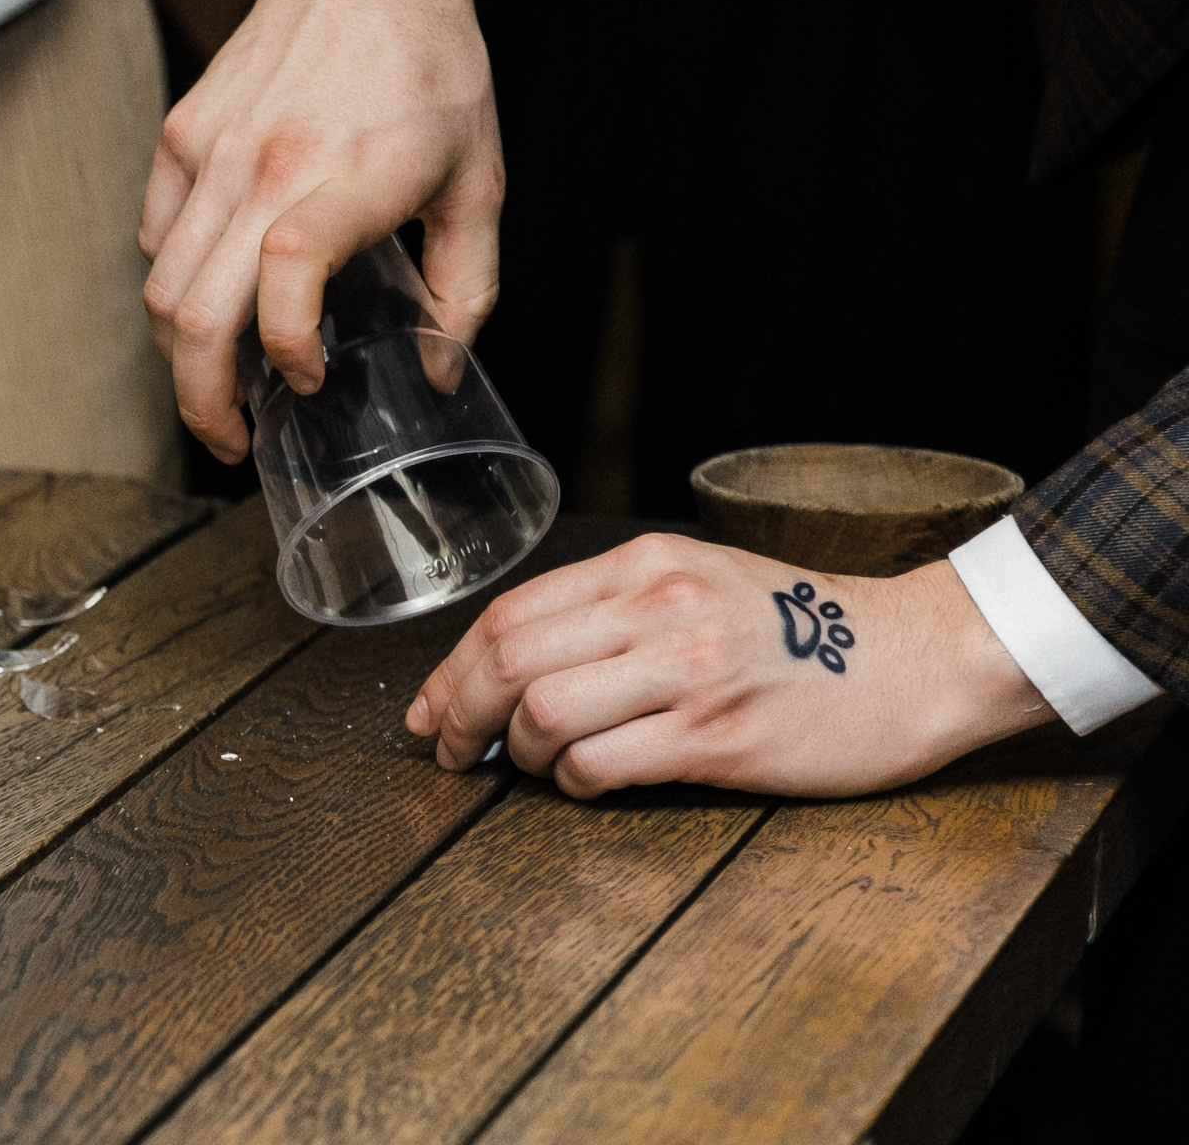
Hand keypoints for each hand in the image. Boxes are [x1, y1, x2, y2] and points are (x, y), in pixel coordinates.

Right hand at [139, 0, 501, 463]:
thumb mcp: (481, 179)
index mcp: (350, 176)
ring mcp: (212, 147)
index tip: (311, 382)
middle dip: (203, 401)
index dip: (286, 352)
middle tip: (234, 441)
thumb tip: (439, 372)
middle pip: (193, 312)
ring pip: (161, 283)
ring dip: (180, 356)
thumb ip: (468, 287)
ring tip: (217, 389)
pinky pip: (156, 233)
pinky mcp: (183, 131)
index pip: (288, 277)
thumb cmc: (433, 66)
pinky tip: (214, 300)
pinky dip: (173, 283)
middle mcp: (267, 164)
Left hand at [406, 534, 1051, 798]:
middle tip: (450, 751)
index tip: (428, 710)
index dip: (451, 668)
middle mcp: (660, 607)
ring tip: (534, 768)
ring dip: (521, 753)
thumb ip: (613, 610)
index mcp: (647, 565)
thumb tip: (514, 664)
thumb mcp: (700, 583)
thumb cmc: (806, 631)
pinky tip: (587, 784)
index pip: (512, 612)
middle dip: (459, 712)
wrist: (920, 658)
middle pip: (511, 658)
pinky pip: (604, 764)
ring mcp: (689, 669)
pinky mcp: (718, 735)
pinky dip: (575, 783)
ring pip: (545, 712)